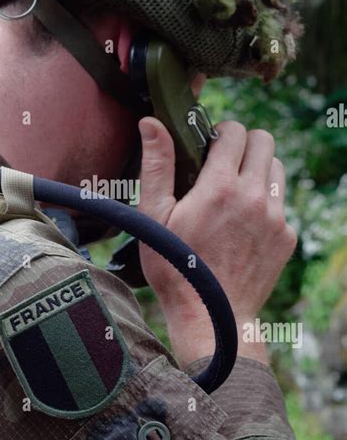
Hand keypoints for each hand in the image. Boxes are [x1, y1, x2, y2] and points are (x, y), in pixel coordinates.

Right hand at [137, 118, 296, 366]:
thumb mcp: (154, 216)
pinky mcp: (287, 237)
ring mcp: (276, 218)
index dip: (219, 134)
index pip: (235, 131)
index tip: (206, 151)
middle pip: (264, 140)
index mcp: (221, 186)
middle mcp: (255, 196)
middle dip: (243, 145)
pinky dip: (265, 203)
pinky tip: (242, 225)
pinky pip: (281, 203)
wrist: (211, 317)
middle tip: (221, 166)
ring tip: (233, 193)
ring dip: (257, 170)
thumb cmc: (174, 268)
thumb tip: (151, 122)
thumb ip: (157, 165)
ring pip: (277, 168)